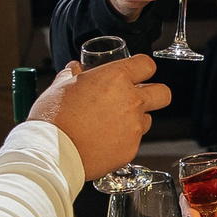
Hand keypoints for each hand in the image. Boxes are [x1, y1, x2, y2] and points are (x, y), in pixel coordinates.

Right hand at [29, 57, 167, 180]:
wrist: (53, 152)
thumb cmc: (55, 118)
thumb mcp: (60, 86)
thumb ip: (73, 75)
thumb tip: (75, 69)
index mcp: (116, 78)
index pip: (146, 64)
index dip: (142, 68)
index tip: (136, 72)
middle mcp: (131, 101)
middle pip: (162, 93)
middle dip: (154, 94)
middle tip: (137, 97)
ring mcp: (133, 127)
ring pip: (148, 120)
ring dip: (136, 120)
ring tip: (112, 124)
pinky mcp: (131, 149)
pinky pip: (134, 141)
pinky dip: (123, 141)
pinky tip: (103, 141)